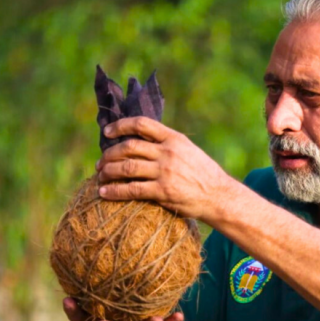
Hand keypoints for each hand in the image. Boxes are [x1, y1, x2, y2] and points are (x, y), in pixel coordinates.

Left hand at [96, 117, 233, 220]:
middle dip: (110, 154)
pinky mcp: (163, 191)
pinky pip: (132, 189)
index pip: (142, 124)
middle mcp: (168, 152)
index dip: (121, 125)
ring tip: (100, 176)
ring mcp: (165, 172)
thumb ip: (168, 144)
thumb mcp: (188, 150)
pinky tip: (105, 192)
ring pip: (127, 167)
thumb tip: (142, 141)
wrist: (219, 196)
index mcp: (174, 138)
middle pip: (129, 147)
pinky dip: (115, 191)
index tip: (108, 132)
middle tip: (100, 162)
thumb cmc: (203, 174)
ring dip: (109, 171)